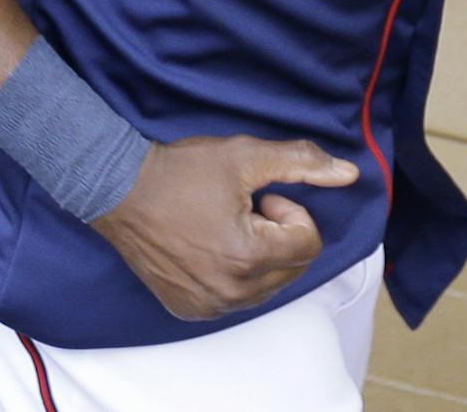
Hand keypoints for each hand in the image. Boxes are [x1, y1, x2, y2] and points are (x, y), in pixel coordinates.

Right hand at [90, 136, 360, 320]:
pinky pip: (236, 299)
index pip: (308, 243)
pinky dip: (236, 276)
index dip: (291, 212)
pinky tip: (208, 246)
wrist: (117, 189)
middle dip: (278, 235)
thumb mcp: (244, 156)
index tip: (261, 195)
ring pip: (267, 286)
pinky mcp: (190, 310)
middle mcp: (231, 292)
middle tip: (243, 208)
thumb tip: (349, 173)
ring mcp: (208, 307)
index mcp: (248, 256)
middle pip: (292, 267)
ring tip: (224, 226)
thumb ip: (300, 163)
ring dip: (260, 256)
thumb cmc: (181, 170)